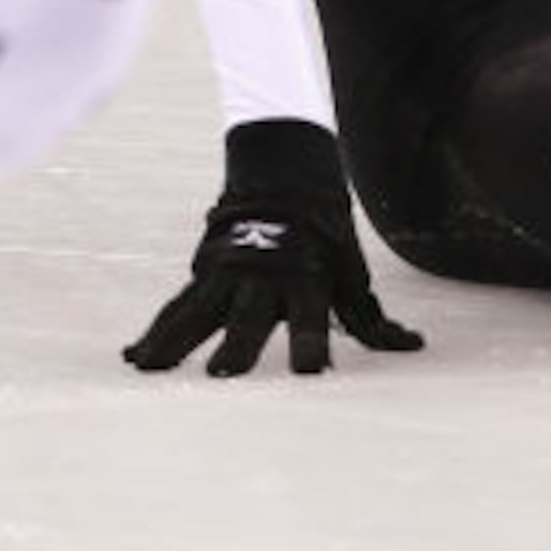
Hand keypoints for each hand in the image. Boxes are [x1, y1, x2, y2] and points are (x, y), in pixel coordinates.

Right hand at [122, 119, 422, 377]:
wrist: (285, 174)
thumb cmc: (326, 236)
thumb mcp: (351, 273)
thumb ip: (371, 320)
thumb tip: (414, 347)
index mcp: (308, 278)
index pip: (312, 317)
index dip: (312, 343)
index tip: (310, 372)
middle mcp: (266, 277)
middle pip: (249, 317)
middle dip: (238, 345)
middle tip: (223, 376)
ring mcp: (230, 272)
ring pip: (199, 312)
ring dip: (176, 342)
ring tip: (151, 369)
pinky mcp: (204, 270)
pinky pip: (177, 306)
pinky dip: (157, 331)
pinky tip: (135, 356)